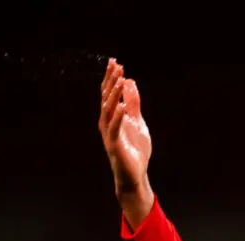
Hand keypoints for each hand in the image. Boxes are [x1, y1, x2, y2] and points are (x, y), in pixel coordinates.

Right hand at [98, 58, 153, 225]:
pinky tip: (122, 107)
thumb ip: (133, 104)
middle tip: (115, 65)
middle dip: (111, 81)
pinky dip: (118, 117)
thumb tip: (130, 82)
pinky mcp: (114, 145)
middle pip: (106, 98)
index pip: (109, 93)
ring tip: (120, 80)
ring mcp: (109, 133)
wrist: (135, 174)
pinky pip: (115, 128)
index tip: (115, 62)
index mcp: (112, 116)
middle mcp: (107, 122)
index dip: (111, 77)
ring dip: (114, 95)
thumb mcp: (138, 122)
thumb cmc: (135, 149)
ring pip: (109, 110)